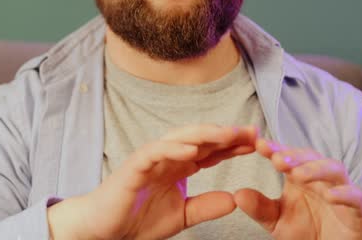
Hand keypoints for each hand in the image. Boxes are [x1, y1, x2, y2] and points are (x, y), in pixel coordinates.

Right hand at [48, 124, 257, 239]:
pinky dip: (174, 148)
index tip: (257, 142)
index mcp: (178, 166)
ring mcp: (151, 158)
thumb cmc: (137, 219)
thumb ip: (206, 207)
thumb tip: (234, 199)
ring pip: (180, 138)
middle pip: (200, 138)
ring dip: (205, 134)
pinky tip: (193, 149)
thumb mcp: (182, 216)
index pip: (210, 150)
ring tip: (228, 135)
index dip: (232, 145)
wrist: (104, 229)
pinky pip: (156, 151)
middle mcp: (167, 157)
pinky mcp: (135, 165)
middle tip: (251, 132)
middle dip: (225, 134)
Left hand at [234, 138, 361, 239]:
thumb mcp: (277, 222)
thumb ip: (260, 208)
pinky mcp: (357, 209)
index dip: (275, 148)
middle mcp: (320, 178)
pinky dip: (344, 193)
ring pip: (333, 169)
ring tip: (299, 175)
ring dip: (316, 169)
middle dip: (294, 156)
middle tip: (277, 159)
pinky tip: (331, 195)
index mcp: (299, 176)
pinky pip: (355, 196)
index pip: (287, 156)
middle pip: (310, 157)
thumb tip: (238, 195)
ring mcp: (340, 190)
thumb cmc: (306, 231)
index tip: (258, 145)